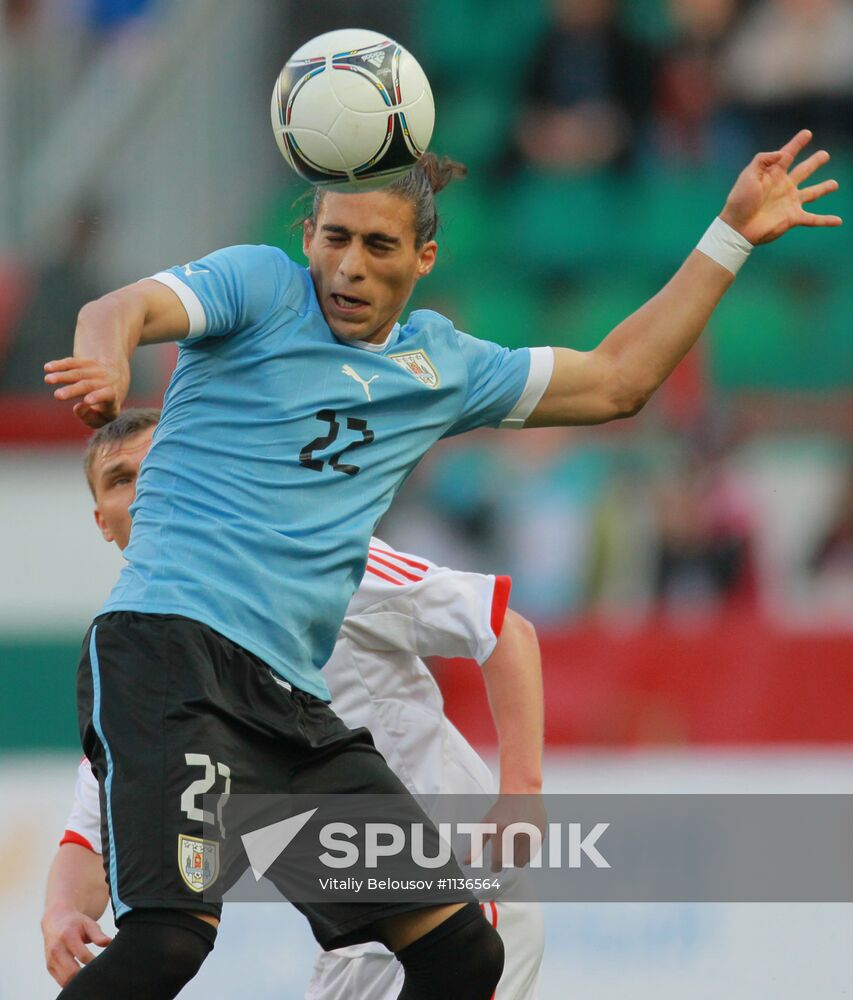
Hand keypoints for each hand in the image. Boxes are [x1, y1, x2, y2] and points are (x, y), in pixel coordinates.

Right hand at [42, 907, 111, 986]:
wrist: (56, 920)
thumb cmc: (76, 923)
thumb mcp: (88, 924)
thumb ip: (98, 935)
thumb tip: (109, 943)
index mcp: (67, 936)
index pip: (82, 956)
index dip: (94, 961)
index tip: (102, 962)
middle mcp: (57, 949)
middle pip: (72, 971)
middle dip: (86, 974)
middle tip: (97, 972)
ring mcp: (51, 960)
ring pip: (65, 980)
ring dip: (78, 981)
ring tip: (90, 975)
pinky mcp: (49, 967)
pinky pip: (60, 981)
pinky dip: (71, 982)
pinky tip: (81, 977)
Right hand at [44, 356, 129, 427]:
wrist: (117, 377)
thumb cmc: (107, 405)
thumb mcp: (105, 416)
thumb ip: (91, 418)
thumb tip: (77, 407)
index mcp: (112, 396)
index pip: (107, 395)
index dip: (97, 397)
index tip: (85, 401)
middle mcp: (105, 382)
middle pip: (87, 385)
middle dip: (72, 390)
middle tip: (57, 396)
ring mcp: (95, 371)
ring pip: (78, 373)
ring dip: (62, 376)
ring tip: (47, 379)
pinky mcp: (85, 363)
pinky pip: (72, 363)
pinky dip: (60, 365)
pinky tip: (47, 368)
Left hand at [465, 793, 547, 871]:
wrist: (521, 792)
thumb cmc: (501, 809)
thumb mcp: (485, 825)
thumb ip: (476, 845)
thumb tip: (465, 862)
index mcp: (501, 830)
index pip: (498, 861)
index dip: (495, 866)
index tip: (494, 866)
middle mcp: (517, 833)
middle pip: (512, 862)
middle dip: (507, 857)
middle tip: (505, 846)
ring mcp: (530, 834)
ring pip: (523, 861)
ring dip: (518, 856)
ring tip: (514, 842)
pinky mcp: (540, 835)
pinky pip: (532, 854)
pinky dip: (527, 851)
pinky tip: (523, 838)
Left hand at [721, 129, 841, 245]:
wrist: (737, 227)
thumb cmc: (739, 201)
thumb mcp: (748, 175)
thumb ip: (763, 160)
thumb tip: (781, 154)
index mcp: (773, 174)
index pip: (788, 155)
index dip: (797, 144)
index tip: (807, 133)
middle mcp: (784, 187)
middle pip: (804, 171)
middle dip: (815, 163)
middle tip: (824, 155)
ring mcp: (790, 202)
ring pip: (812, 193)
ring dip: (824, 188)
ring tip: (835, 184)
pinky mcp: (793, 218)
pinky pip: (813, 219)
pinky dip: (826, 220)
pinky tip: (838, 221)